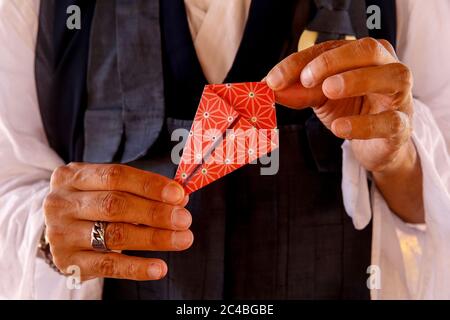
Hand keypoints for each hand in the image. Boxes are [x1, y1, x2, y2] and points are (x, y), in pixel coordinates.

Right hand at [43, 163, 192, 280]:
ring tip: (182, 239)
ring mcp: (61, 234)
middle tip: (184, 219)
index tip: (178, 194)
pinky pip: (108, 266)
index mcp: (72, 176)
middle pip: (114, 205)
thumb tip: (180, 198)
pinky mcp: (67, 262)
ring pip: (114, 235)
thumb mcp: (107, 187)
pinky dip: (137, 268)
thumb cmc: (92, 203)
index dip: (149, 185)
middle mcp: (61, 203)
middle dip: (155, 212)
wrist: (57, 230)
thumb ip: (141, 190)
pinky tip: (160, 267)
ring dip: (154, 238)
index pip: (115, 175)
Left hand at [266, 38, 414, 173]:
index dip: (300, 62)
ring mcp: (399, 95)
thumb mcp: (320, 97)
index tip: (274, 79)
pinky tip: (340, 128)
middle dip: (334, 61)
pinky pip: (389, 121)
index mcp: (363, 55)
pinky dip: (363, 124)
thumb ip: (298, 91)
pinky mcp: (402, 125)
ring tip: (328, 91)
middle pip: (368, 50)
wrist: (376, 143)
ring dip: (357, 80)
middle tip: (306, 79)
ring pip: (391, 76)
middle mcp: (387, 67)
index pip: (330, 49)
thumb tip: (268, 88)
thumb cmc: (352, 110)